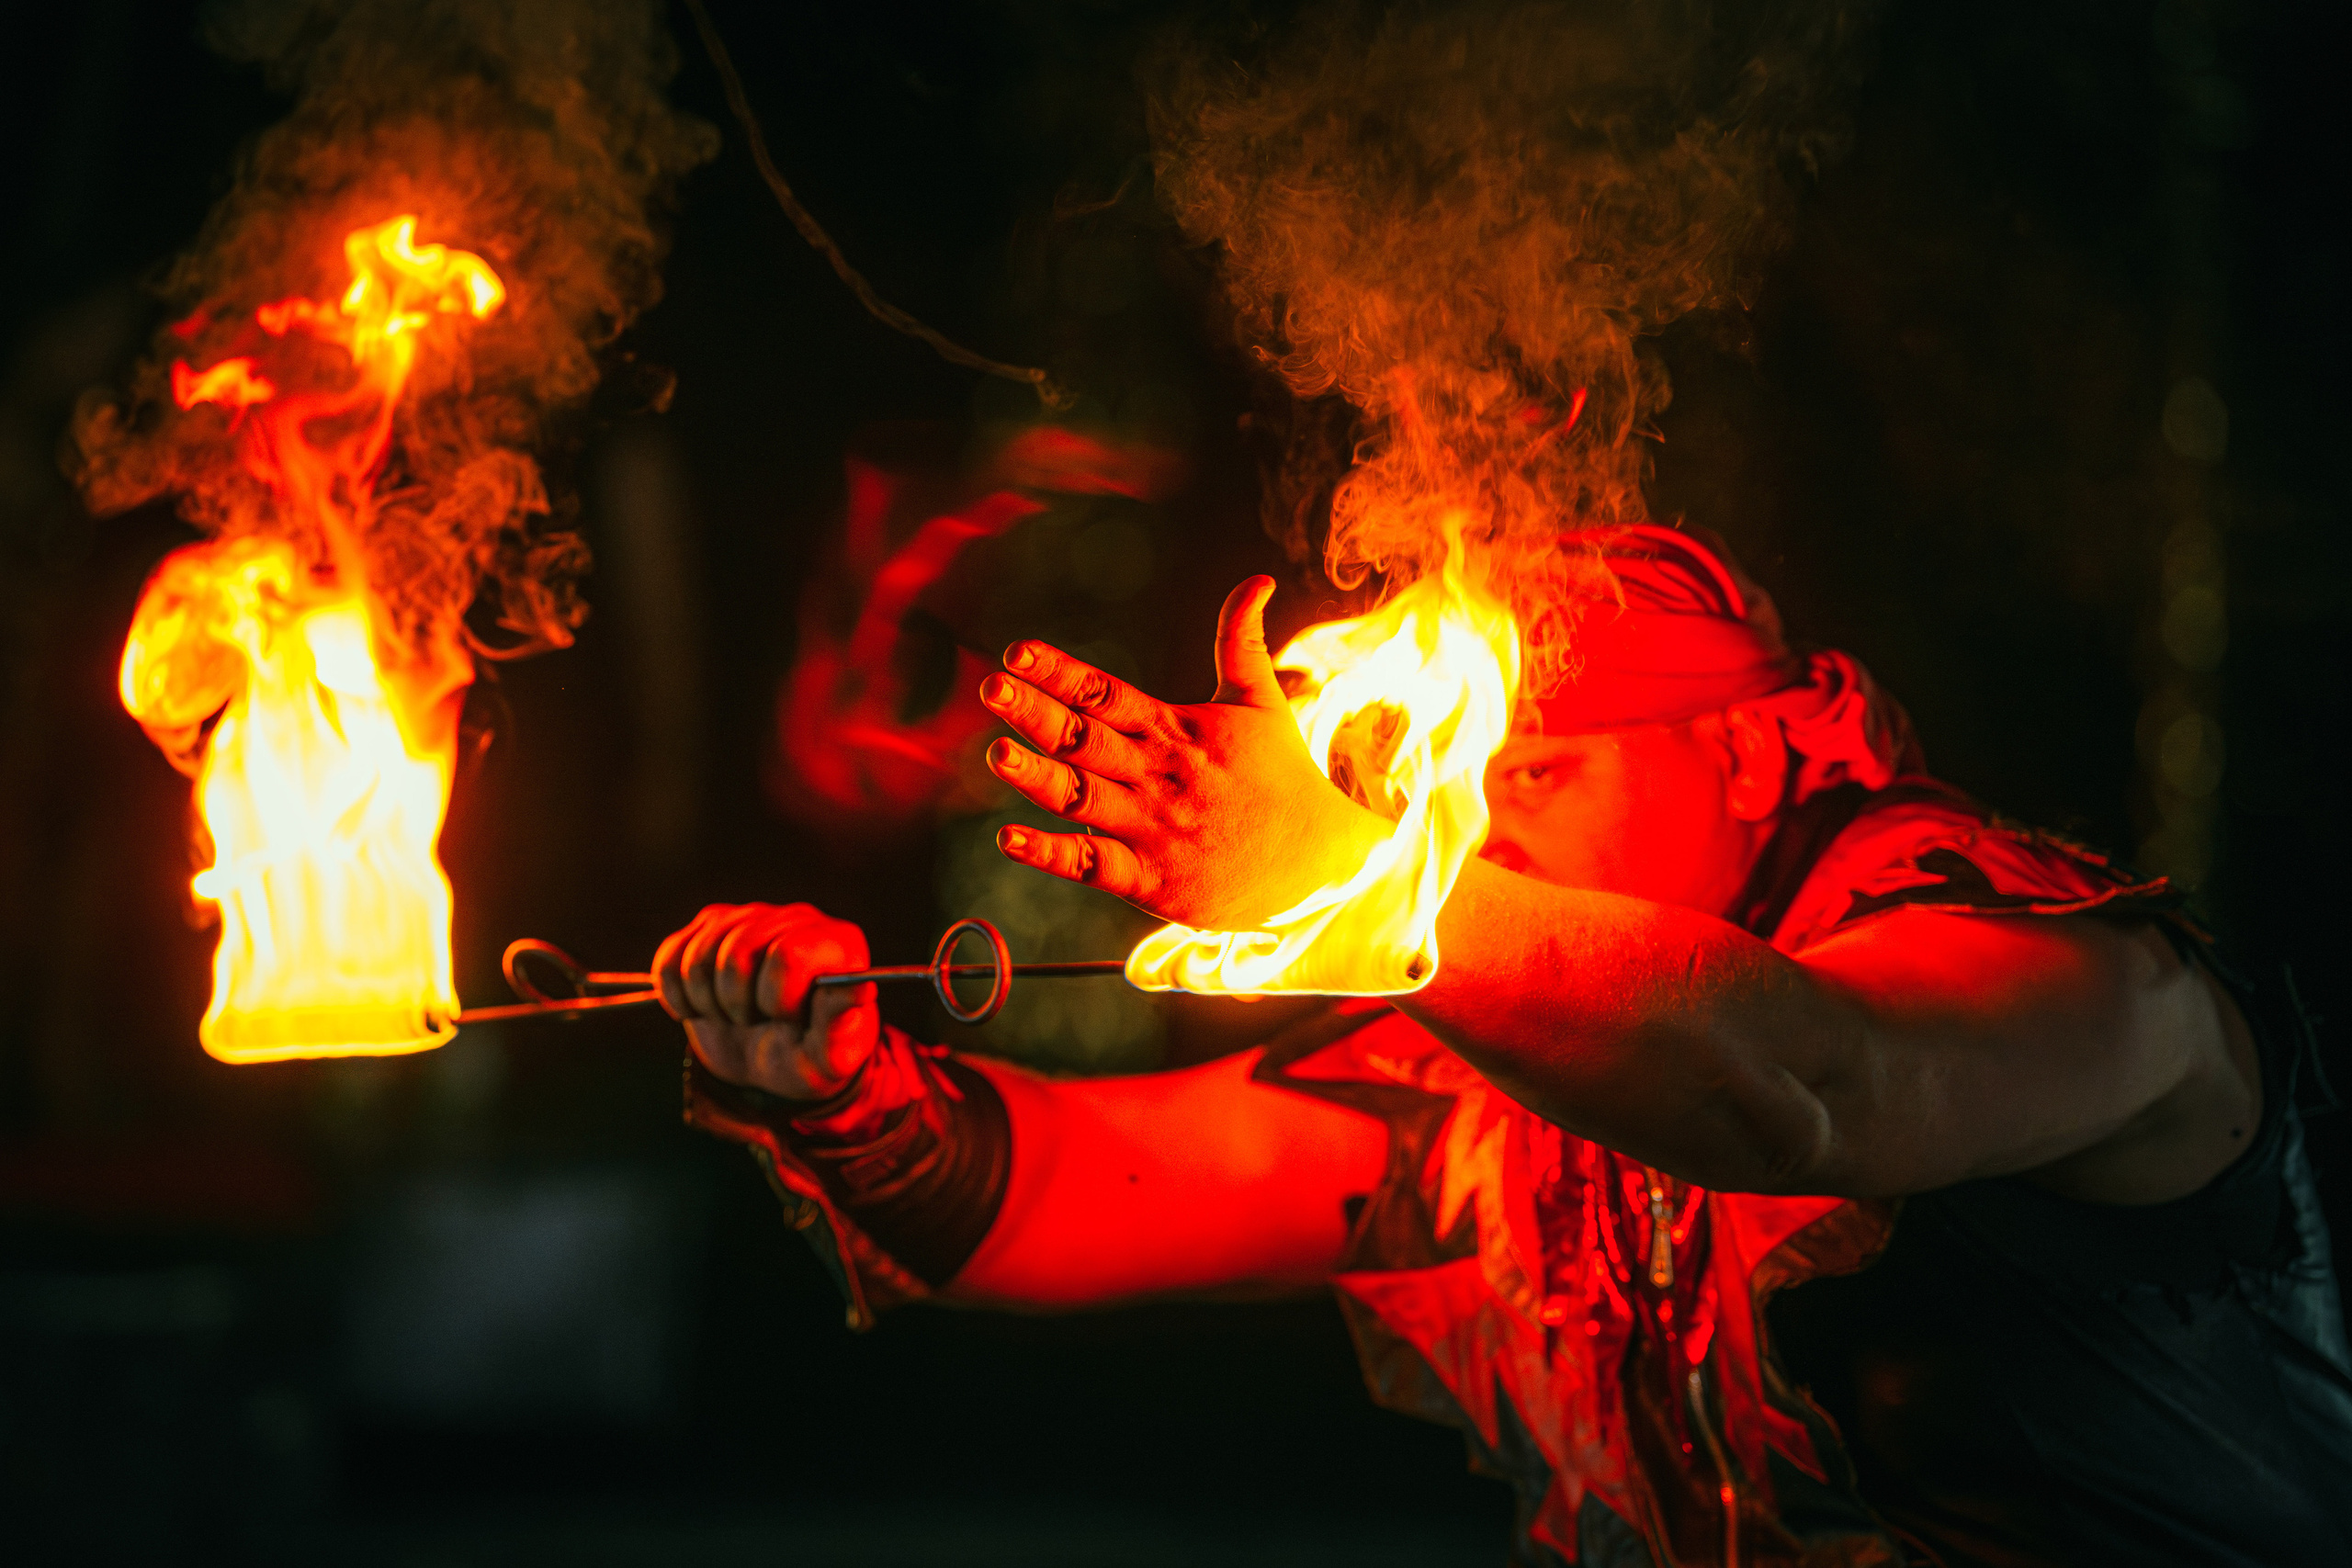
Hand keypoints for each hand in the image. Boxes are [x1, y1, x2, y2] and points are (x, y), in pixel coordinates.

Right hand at [653, 903, 878, 1100]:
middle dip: (739, 1004)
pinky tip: (705, 1008)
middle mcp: (795, 917)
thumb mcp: (830, 1056)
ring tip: (735, 1016)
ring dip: (708, 1003)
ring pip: (697, 956)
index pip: (787, 955)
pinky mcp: (708, 928)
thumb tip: (861, 988)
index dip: (777, 999)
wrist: (776, 1058)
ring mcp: (749, 917)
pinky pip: (669, 959)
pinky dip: (677, 997)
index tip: (789, 1020)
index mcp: (836, 943)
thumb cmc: (811, 1055)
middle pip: (735, 953)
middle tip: (758, 1021)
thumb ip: (841, 1024)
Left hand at [980, 576, 1389, 930]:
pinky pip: (1092, 865)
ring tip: (996, 753)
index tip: (1017, 651)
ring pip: (1082, 799)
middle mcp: (1158, 775)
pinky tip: (1009, 839)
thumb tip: (1256, 578)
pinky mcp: (1153, 880)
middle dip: (1036, 713)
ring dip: (1037, 777)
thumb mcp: (1262, 701)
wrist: (1323, 861)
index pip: (1106, 693)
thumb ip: (1241, 639)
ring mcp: (1153, 828)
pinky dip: (1050, 854)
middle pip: (1085, 739)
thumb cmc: (1283, 776)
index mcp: (1175, 730)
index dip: (1060, 672)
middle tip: (990, 687)